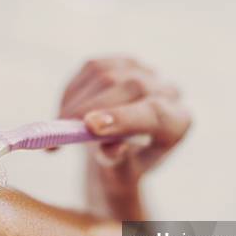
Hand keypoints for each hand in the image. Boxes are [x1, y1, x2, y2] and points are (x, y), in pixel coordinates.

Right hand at [59, 57, 190, 219]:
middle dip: (88, 108)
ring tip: (59, 129)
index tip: (90, 126)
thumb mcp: (120, 173)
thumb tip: (112, 147)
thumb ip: (117, 161)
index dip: (122, 117)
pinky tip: (65, 113)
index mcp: (177, 123)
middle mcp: (168, 92)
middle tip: (58, 132)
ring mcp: (146, 71)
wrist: (122, 151)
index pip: (154, 114)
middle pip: (130, 88)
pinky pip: (92, 67)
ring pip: (106, 74)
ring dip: (75, 102)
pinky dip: (72, 91)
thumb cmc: (123, 166)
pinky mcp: (123, 61)